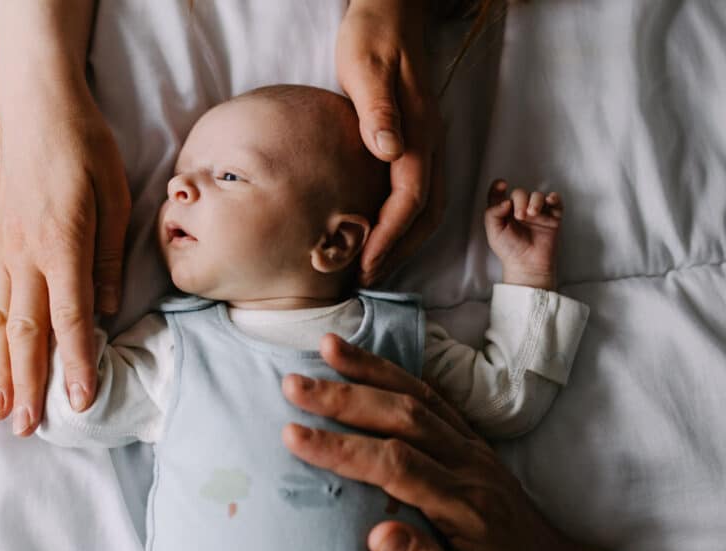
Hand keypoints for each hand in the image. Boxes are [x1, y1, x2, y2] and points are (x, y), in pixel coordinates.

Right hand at [0, 66, 129, 435]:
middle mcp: (26, 256)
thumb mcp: (115, 199)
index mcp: (63, 245)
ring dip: (0, 371)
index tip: (79, 402)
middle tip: (28, 428)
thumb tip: (110, 311)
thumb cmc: (86, 151)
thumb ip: (110, 259)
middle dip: (28, 384)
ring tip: (0, 411)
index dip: (74, 364)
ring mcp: (3, 252)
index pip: (70, 319)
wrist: (38, 111)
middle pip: (27, 332)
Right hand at [280, 335, 589, 550]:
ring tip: (328, 346)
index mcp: (466, 506)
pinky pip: (435, 398)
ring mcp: (475, 449)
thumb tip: (378, 535)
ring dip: (371, 370)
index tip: (295, 435)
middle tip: (294, 383)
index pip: (395, 464)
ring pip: (419, 397)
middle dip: (345, 397)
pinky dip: (399, 375)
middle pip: (403, 416)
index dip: (343, 447)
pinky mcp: (475, 443)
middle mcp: (471, 466)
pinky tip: (372, 363)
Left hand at [337, 0, 443, 285]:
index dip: (389, 238)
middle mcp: (431, 144)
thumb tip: (388, 152)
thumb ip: (378, 110)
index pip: (409, 200)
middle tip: (367, 278)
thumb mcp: (365, 67)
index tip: (366, 265)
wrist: (392, 10)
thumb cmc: (372, 37)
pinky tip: (379, 229)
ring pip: (428, 207)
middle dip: (399, 251)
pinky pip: (420, 192)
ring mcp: (429, 143)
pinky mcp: (419, 141)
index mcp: (418, 133)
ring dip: (404, 241)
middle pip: (426, 214)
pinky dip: (404, 221)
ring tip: (373, 265)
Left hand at [484, 179, 562, 289]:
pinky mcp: (552, 217)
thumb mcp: (494, 232)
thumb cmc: (509, 250)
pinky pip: (556, 202)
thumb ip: (493, 213)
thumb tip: (505, 200)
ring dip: (535, 201)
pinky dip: (554, 198)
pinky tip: (550, 199)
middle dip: (520, 200)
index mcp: (504, 212)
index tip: (502, 184)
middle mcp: (520, 209)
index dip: (499, 187)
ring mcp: (537, 213)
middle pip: (521, 193)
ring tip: (531, 214)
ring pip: (538, 195)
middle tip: (520, 216)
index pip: (500, 194)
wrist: (527, 264)